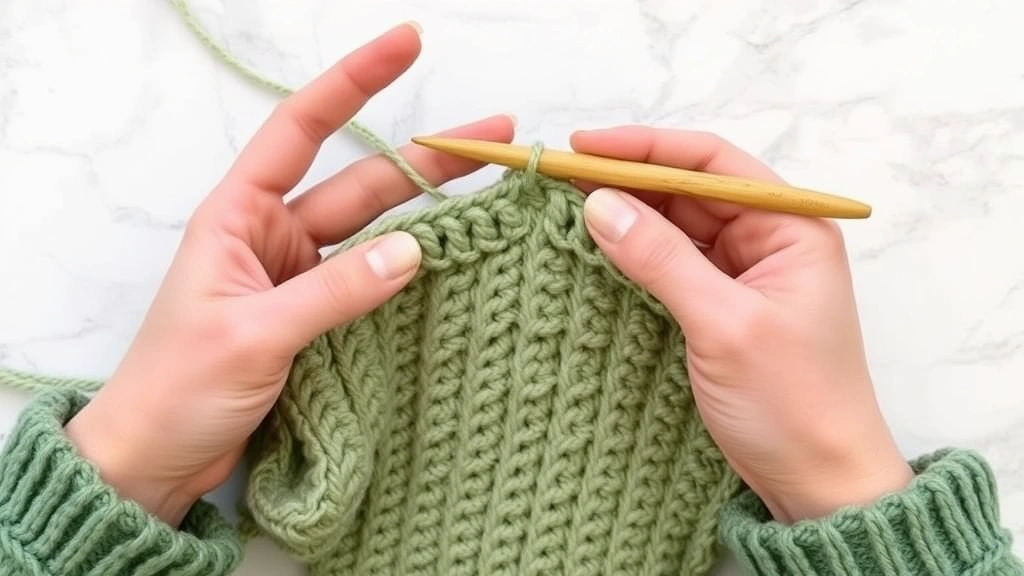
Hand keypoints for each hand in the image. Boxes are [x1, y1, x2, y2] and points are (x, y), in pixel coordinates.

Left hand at [63, 23, 515, 526]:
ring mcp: (300, 279)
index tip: (407, 44)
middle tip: (495, 138)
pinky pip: (375, 284)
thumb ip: (333, 291)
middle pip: (362, 183)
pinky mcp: (319, 320)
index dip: (356, 81)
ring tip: (494, 194)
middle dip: (428, 157)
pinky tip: (457, 261)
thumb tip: (412, 252)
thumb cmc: (176, 388)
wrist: (154, 461)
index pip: (302, 128)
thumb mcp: (254, 333)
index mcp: (239, 217)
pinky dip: (413, 274)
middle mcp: (274, 237)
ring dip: (431, 215)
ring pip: (377, 233)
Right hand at [573, 126, 912, 522]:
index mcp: (792, 226)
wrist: (818, 482)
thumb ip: (661, 259)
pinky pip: (672, 263)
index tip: (583, 148)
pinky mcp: (721, 305)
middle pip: (689, 190)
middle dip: (627, 180)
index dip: (645, 149)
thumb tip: (597, 204)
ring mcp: (744, 273)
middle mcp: (769, 239)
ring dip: (627, 216)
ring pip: (676, 226)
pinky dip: (635, 254)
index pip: (712, 163)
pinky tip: (597, 249)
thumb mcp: (724, 324)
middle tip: (560, 178)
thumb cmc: (793, 404)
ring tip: (566, 207)